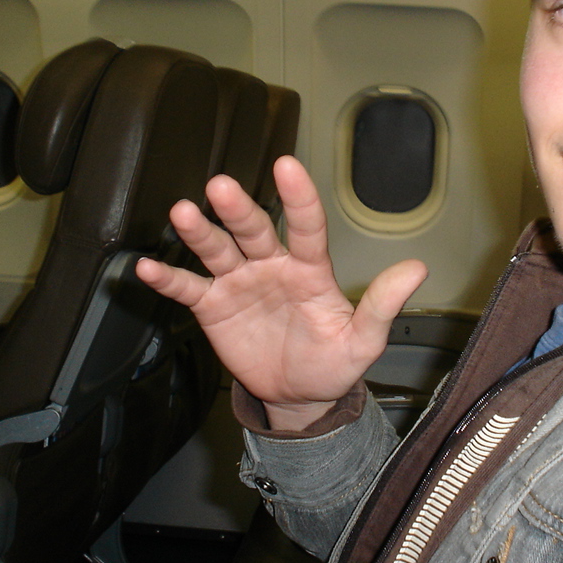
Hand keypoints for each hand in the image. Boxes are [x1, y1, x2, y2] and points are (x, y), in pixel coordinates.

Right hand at [135, 155, 427, 429]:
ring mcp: (240, 283)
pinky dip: (167, 278)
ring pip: (218, 249)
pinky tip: (146, 266)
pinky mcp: (214, 307)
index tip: (287, 166)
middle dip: (237, 209)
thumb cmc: (333, 363)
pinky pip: (188, 288)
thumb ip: (383, 306)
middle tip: (220, 187)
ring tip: (182, 213)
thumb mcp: (363, 342)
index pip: (305, 226)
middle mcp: (272, 266)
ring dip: (199, 232)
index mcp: (310, 269)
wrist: (299, 397)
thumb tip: (416, 270)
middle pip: (253, 230)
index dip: (298, 198)